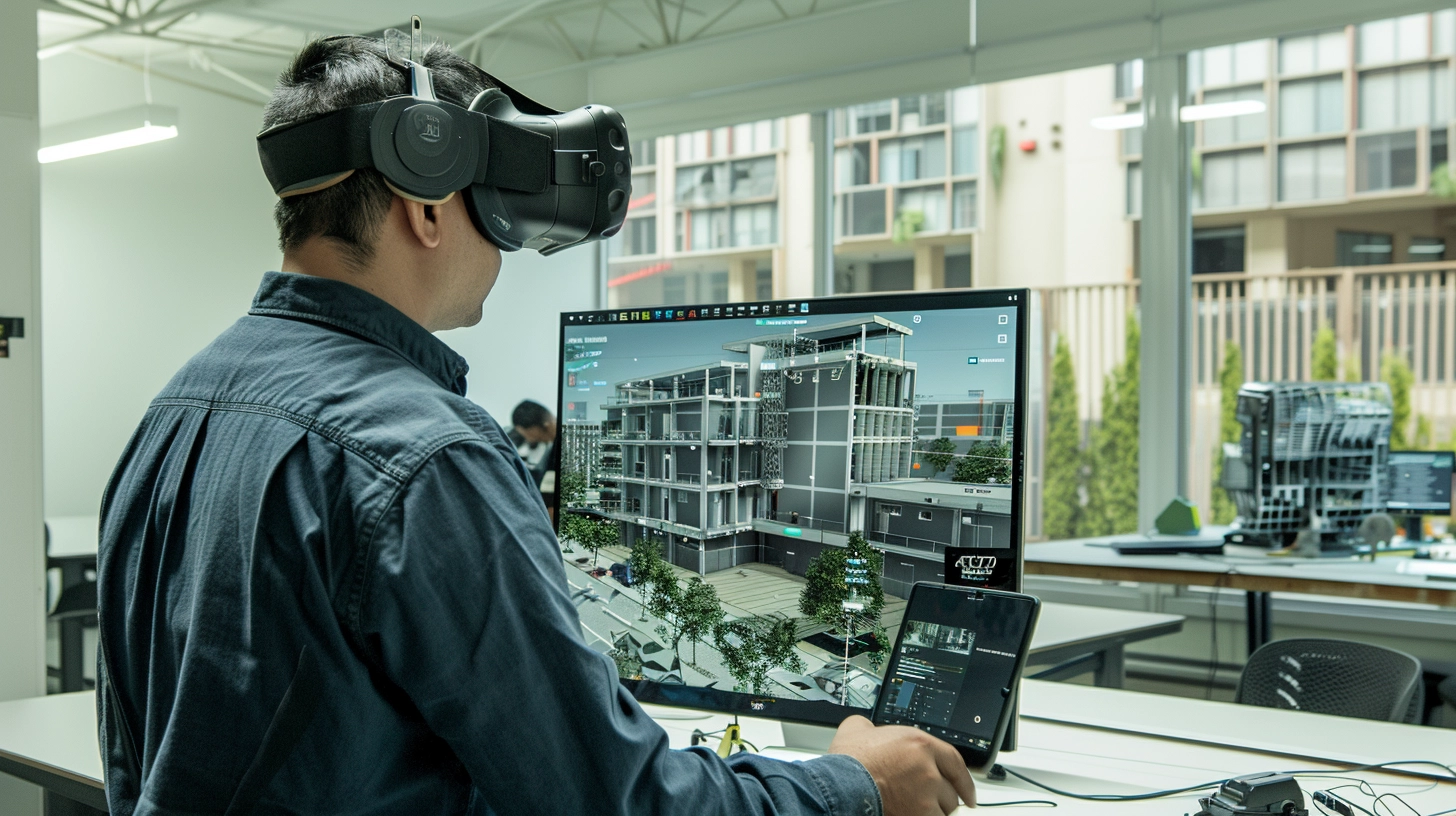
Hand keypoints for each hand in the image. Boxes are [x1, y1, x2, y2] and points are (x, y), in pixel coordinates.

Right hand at [828, 715, 975, 814]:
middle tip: (933, 801)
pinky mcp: (920, 815)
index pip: (955, 762)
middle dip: (942, 797)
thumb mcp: (857, 728)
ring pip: (944, 809)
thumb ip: (870, 726)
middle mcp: (928, 769)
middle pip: (951, 789)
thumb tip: (867, 727)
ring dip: (934, 811)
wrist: (839, 788)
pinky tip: (914, 815)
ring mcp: (926, 795)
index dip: (964, 779)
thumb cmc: (848, 763)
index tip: (967, 791)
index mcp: (919, 744)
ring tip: (919, 810)